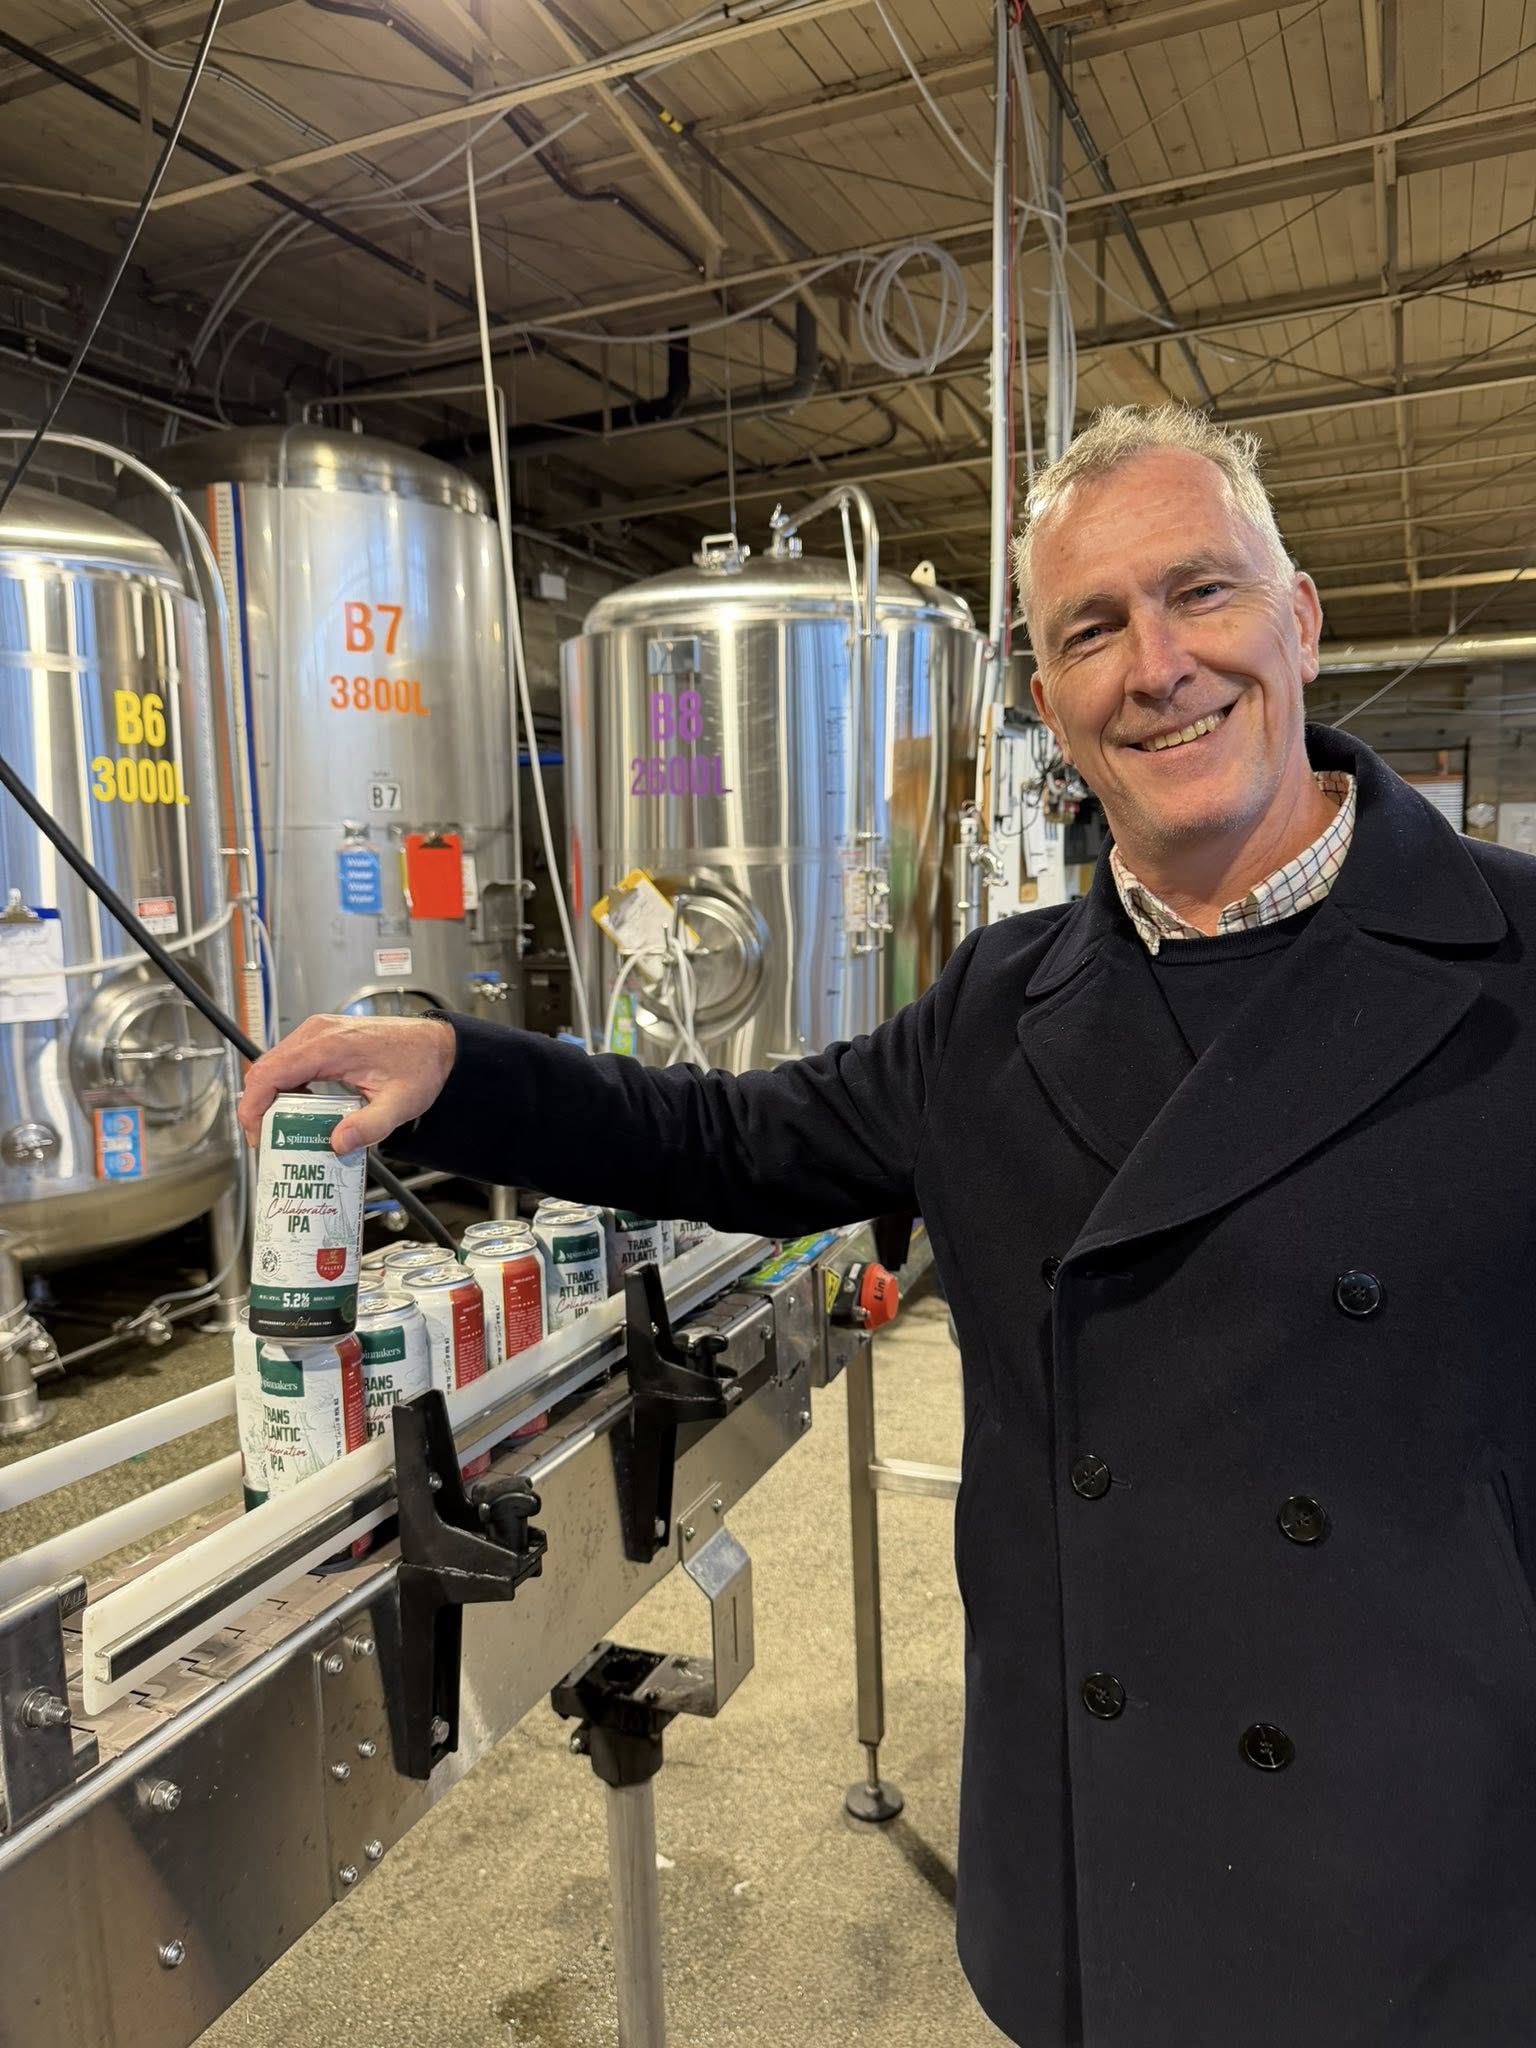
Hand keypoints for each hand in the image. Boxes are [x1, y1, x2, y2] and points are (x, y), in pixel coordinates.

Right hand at [238, 1014, 457, 1155]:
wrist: (437, 1045)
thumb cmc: (420, 1066)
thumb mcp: (400, 1104)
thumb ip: (370, 1126)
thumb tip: (338, 1143)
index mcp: (329, 1045)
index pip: (270, 1074)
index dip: (253, 1106)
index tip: (256, 1135)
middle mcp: (317, 1033)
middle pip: (265, 1070)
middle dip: (259, 1107)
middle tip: (270, 1140)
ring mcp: (318, 1032)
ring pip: (274, 1066)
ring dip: (272, 1098)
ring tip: (285, 1129)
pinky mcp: (322, 1038)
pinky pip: (290, 1062)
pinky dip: (286, 1086)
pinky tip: (303, 1109)